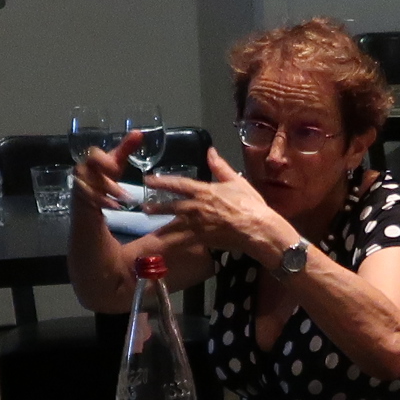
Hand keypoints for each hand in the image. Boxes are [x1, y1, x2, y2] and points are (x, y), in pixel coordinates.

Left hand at [144, 150, 295, 265]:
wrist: (256, 228)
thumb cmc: (249, 204)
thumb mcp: (236, 181)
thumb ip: (220, 167)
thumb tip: (210, 151)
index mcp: (203, 191)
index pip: (178, 184)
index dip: (161, 181)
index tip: (148, 180)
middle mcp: (196, 207)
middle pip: (171, 206)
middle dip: (156, 207)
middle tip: (143, 208)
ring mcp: (197, 224)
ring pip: (173, 225)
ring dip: (160, 227)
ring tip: (149, 230)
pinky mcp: (201, 239)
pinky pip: (182, 242)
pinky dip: (172, 245)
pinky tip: (163, 248)